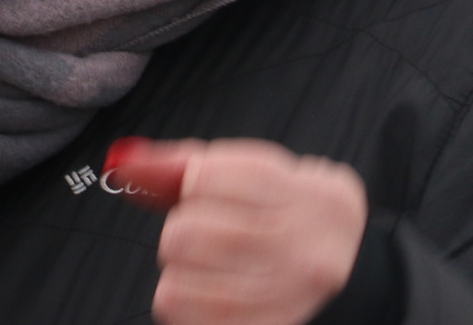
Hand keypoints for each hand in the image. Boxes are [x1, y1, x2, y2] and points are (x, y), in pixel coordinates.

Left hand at [106, 137, 366, 324]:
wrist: (347, 259)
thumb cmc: (285, 209)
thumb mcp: (252, 172)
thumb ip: (184, 163)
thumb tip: (124, 163)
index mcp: (306, 196)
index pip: (206, 178)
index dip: (189, 183)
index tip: (201, 189)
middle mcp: (303, 250)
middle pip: (187, 233)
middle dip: (180, 229)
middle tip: (204, 232)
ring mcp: (285, 297)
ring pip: (178, 284)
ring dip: (178, 271)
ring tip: (204, 265)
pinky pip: (187, 319)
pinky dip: (183, 304)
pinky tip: (205, 292)